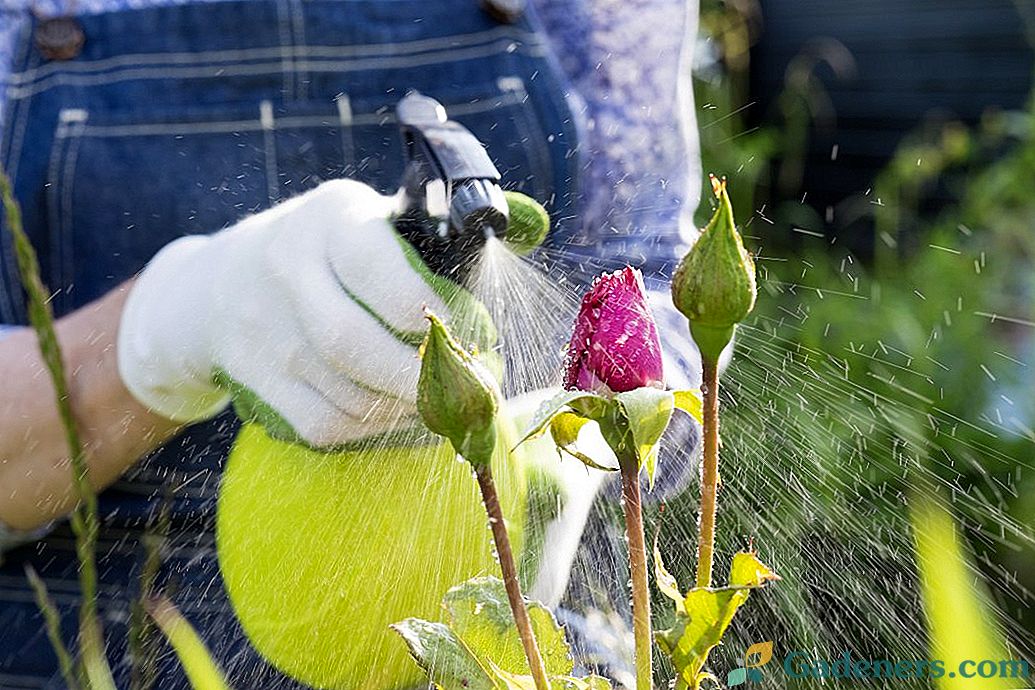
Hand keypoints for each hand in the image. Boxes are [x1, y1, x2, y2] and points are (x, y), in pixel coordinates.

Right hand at [118, 179, 491, 446]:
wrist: (217, 285)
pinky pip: (323, 424)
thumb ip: (441, 229)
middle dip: (424, 380)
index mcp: (330, 221)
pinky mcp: (254, 381)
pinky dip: (373, 431)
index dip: (437, 318)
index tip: (476, 338)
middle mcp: (286, 270)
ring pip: (344, 393)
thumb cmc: (327, 250)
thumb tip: (532, 226)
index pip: (383, 276)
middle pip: (355, 345)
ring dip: (407, 410)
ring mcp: (262, 332)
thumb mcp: (371, 218)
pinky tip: (402, 417)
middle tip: (471, 391)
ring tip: (445, 405)